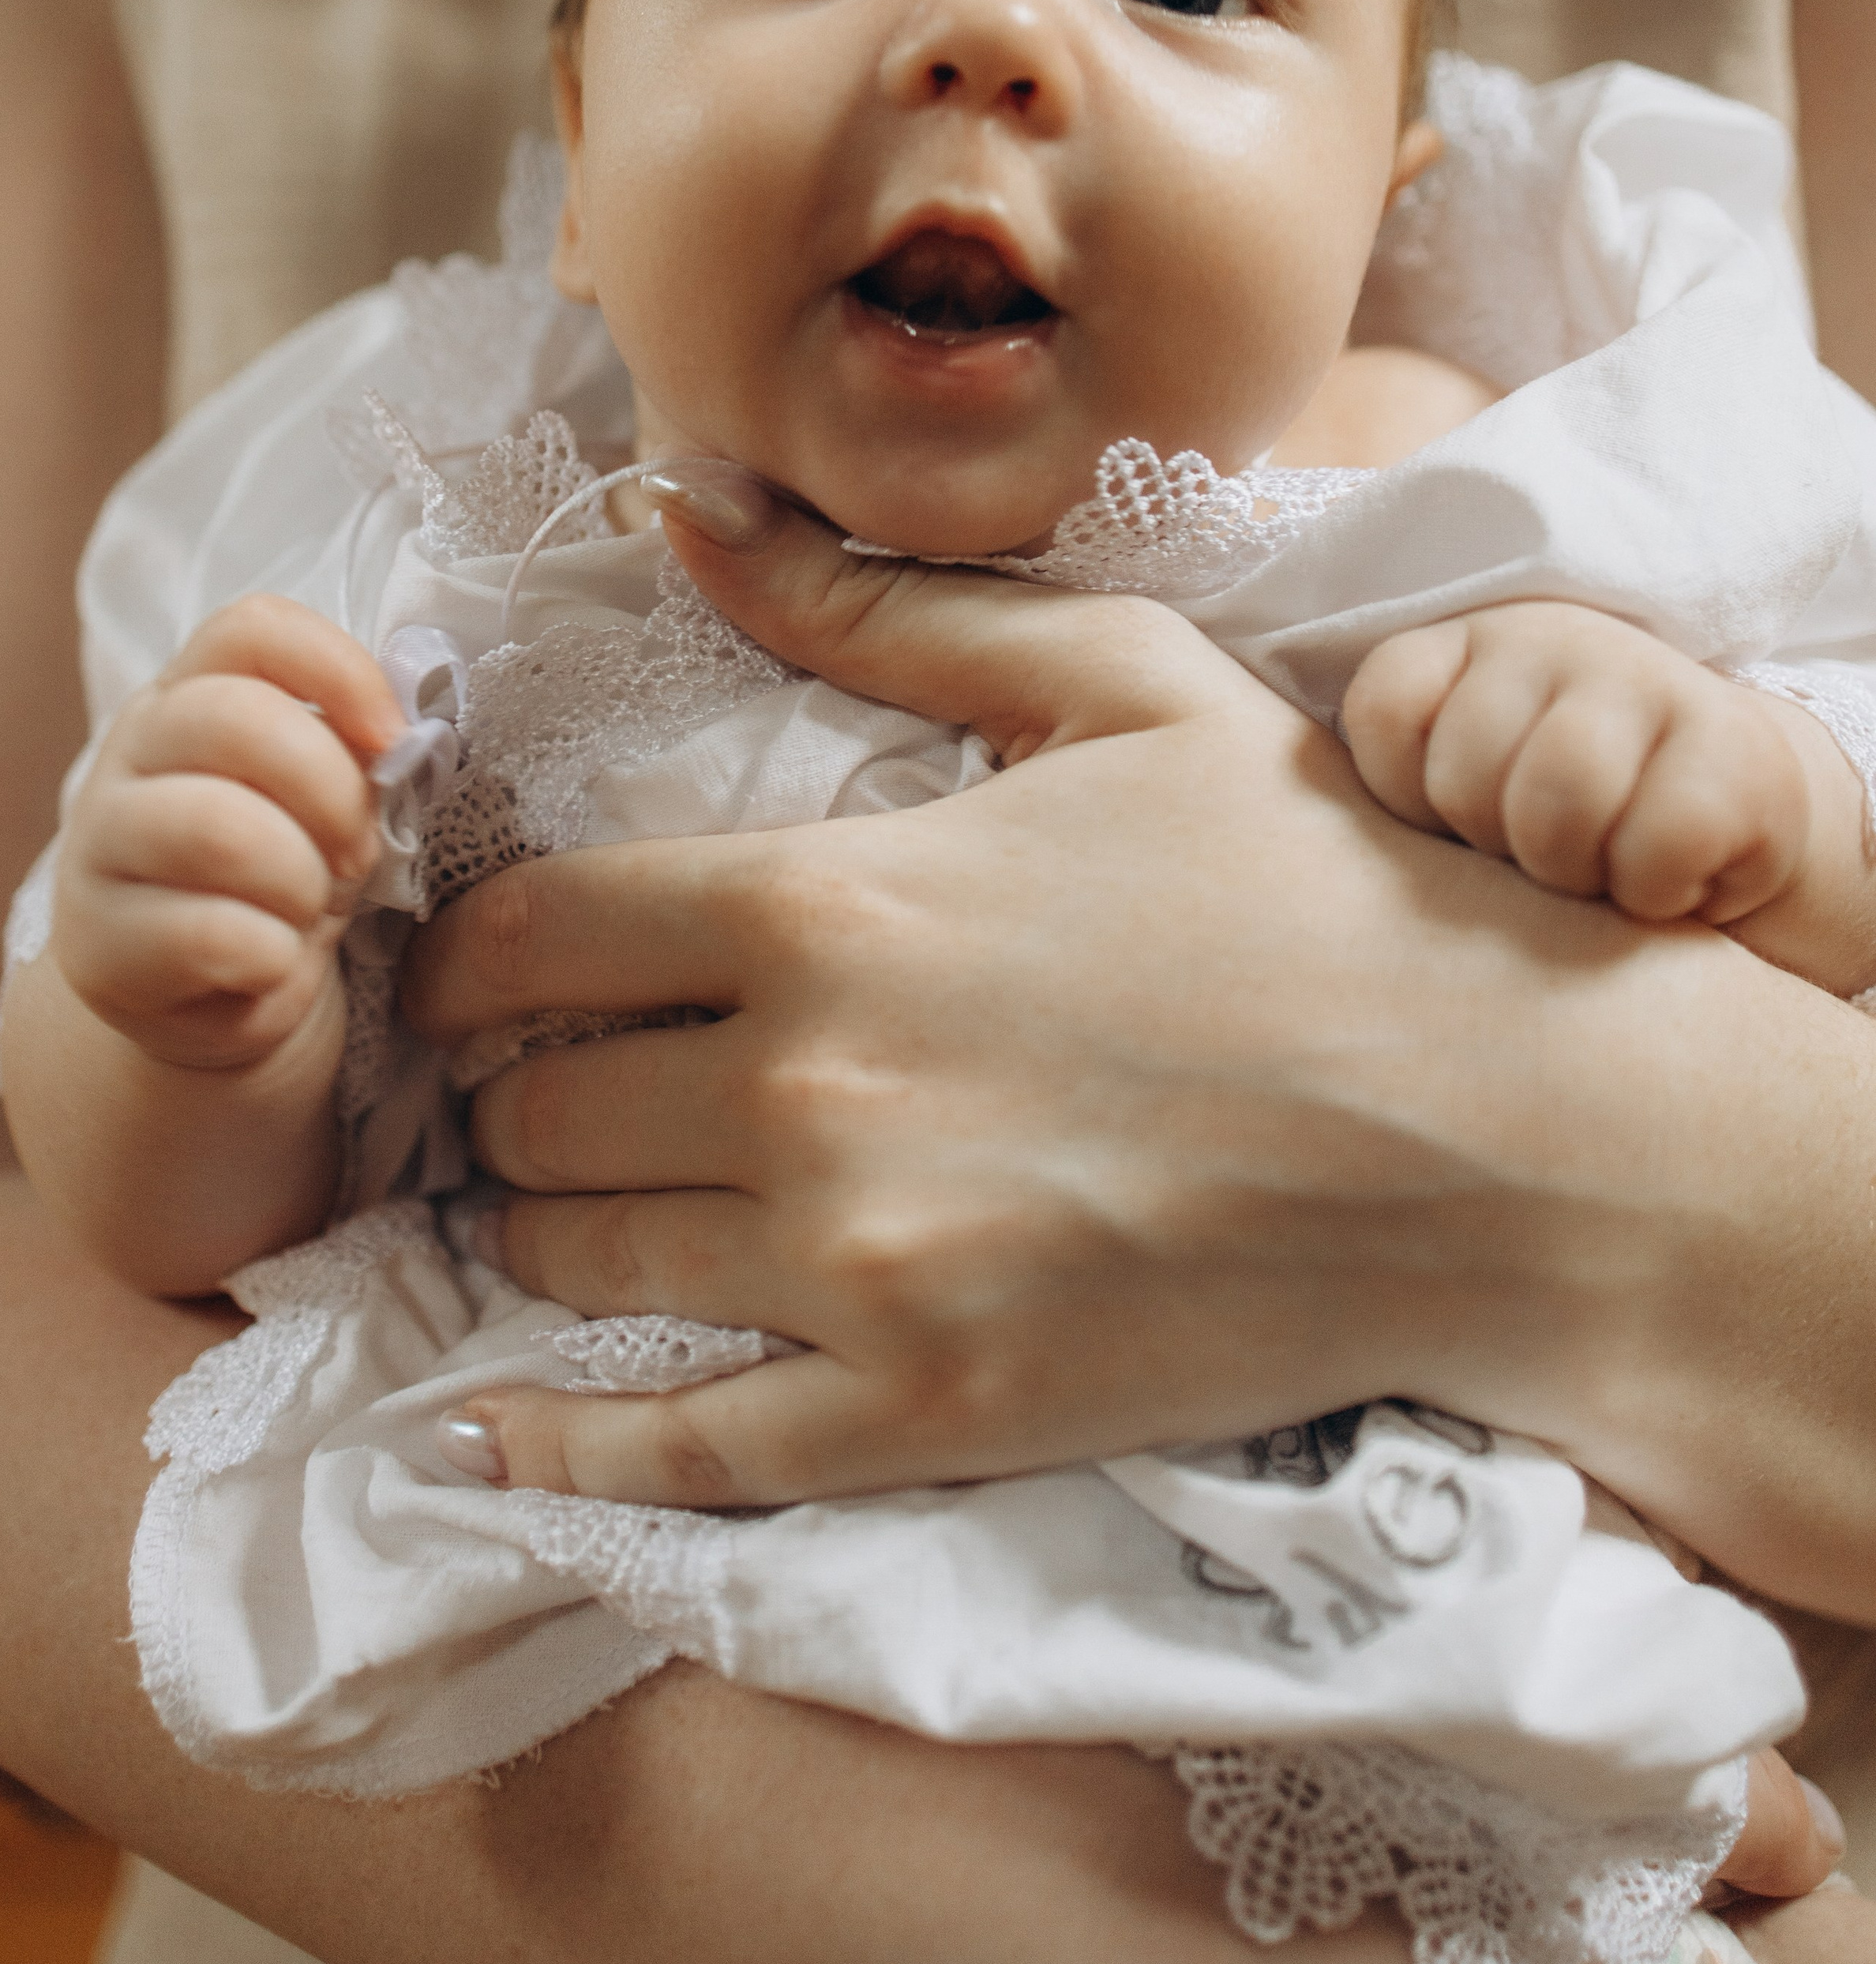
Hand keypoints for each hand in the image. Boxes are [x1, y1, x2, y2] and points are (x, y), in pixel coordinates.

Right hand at [51, 594, 400, 1071]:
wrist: (212, 1002)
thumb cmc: (280, 879)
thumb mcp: (324, 801)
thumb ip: (351, 752)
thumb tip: (398, 742)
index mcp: (188, 695)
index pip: (250, 630)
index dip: (338, 670)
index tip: (391, 739)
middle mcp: (128, 755)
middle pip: (235, 718)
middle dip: (332, 793)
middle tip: (357, 852)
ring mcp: (97, 850)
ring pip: (217, 828)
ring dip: (301, 880)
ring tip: (309, 911)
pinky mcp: (96, 950)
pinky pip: (210, 936)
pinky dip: (274, 957)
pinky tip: (272, 966)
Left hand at [401, 483, 1853, 1557]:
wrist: (1501, 1127)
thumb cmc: (1316, 882)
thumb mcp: (1116, 682)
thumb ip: (874, 608)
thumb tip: (677, 511)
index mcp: (831, 907)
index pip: (530, 937)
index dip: (460, 961)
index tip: (466, 979)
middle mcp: (809, 1091)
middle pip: (532, 1108)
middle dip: (508, 1096)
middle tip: (535, 1092)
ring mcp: (863, 1269)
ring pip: (576, 1260)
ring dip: (538, 1232)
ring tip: (560, 1211)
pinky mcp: (926, 1412)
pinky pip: (674, 1452)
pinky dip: (558, 1444)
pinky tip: (489, 1431)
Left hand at [1342, 604, 1875, 992]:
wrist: (1727, 821)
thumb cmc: (1560, 817)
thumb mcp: (1458, 783)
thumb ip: (1386, 780)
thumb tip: (1267, 816)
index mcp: (1467, 644)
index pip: (1384, 707)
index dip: (1406, 794)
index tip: (1452, 823)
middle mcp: (1553, 640)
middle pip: (1467, 773)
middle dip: (1495, 844)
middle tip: (1536, 852)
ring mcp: (1649, 682)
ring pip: (1559, 801)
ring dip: (1571, 868)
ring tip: (1593, 867)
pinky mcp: (1735, 750)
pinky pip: (1656, 846)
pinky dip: (1652, 891)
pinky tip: (1662, 877)